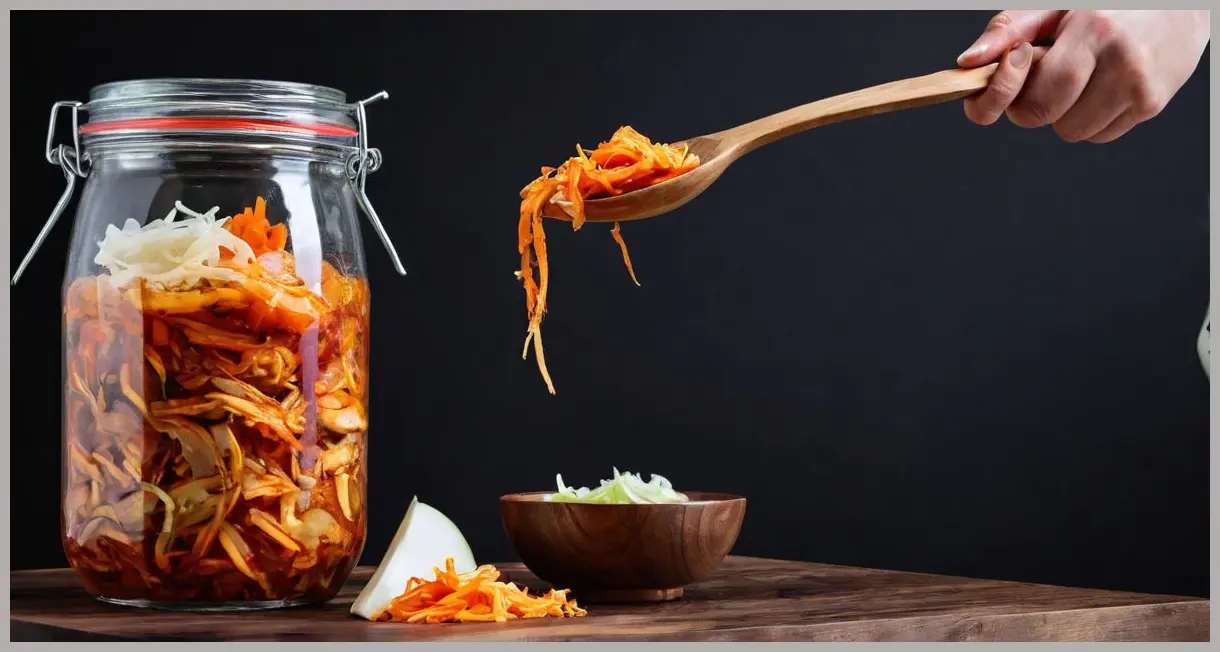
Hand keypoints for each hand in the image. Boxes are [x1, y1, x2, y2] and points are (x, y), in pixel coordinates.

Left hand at [957, 10, 1208, 141]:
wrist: (1184, 3)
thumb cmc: (1110, 3)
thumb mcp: (1057, 3)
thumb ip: (1009, 31)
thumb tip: (967, 63)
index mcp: (1093, 31)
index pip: (1037, 93)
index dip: (1009, 93)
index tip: (1014, 68)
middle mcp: (1122, 61)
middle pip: (1046, 117)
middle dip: (1033, 102)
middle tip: (1046, 73)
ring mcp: (1141, 87)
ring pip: (1072, 131)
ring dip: (1064, 111)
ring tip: (1083, 74)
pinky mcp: (1152, 104)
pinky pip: (1099, 134)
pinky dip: (1091, 116)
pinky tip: (1104, 83)